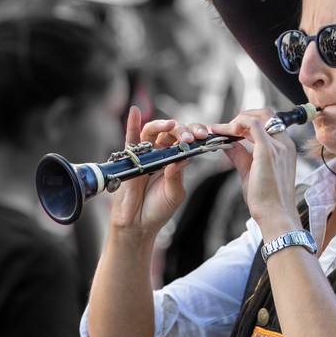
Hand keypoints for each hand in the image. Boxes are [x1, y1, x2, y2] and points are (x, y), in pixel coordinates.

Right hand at [106, 106, 207, 244]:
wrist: (138, 225)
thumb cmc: (158, 210)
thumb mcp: (174, 194)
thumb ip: (176, 176)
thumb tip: (182, 157)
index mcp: (175, 160)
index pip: (186, 141)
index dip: (195, 135)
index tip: (206, 136)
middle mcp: (160, 154)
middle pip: (171, 133)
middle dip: (183, 130)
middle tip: (191, 137)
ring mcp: (145, 155)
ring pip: (152, 131)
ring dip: (162, 125)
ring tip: (171, 124)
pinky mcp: (129, 159)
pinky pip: (129, 139)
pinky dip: (131, 123)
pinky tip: (135, 111)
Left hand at [211, 109, 299, 238]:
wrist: (276, 216)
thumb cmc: (267, 201)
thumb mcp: (250, 172)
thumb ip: (241, 156)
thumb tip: (228, 144)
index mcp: (285, 148)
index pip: (269, 123)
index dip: (248, 122)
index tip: (231, 130)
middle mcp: (285, 144)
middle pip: (266, 114)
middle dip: (244, 116)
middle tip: (226, 127)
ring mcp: (278, 146)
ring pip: (259, 116)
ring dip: (237, 120)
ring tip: (221, 130)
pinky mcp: (268, 151)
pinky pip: (253, 124)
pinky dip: (237, 123)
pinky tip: (225, 132)